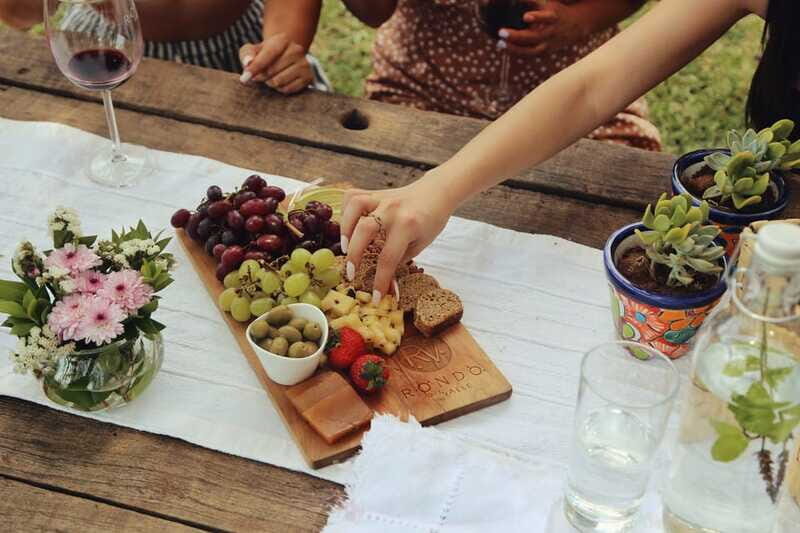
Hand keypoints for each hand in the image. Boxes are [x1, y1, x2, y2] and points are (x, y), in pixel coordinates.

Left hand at [238, 33, 312, 93]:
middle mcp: (297, 50)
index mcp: (283, 39)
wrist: (286, 57)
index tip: (245, 77)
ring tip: (271, 77)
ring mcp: (304, 64)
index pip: (268, 54)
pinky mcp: (308, 77)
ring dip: (270, 83)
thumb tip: (247, 63)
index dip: (255, 67)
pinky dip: (280, 89)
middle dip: (261, 76)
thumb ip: (246, 54)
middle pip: (271, 71)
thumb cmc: (265, 54)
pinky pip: (287, 89)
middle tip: (259, 75)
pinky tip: (281, 82)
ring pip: (279, 81)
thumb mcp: (254, 50)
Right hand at [340, 176, 453, 301]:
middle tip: (351, 274)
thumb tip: (385, 286)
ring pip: (355, 205)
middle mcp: (392, 210)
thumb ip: (399, 260)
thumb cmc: (430, 221)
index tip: (376, 298)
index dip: (381, 281)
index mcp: (408, 225)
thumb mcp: (420, 244)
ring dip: (345, 228)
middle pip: (365, 231)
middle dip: (354, 255)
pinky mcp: (374, 192)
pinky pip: (352, 196)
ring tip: (345, 247)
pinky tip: (347, 225)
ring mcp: (382, 197)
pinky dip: (345, 211)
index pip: (389, 258)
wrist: (437, 192)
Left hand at [498, 1, 585, 56]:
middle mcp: (551, 32)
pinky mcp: (544, 52)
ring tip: (500, 43)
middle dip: (517, 36)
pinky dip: (516, 52)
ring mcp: (548, 44)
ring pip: (531, 50)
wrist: (575, 27)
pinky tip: (504, 47)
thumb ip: (531, 0)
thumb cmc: (555, 11)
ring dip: (514, 48)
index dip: (537, 17)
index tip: (526, 16)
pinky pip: (529, 56)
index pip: (546, 18)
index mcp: (553, 17)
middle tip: (501, 32)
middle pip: (534, 37)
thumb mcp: (547, 3)